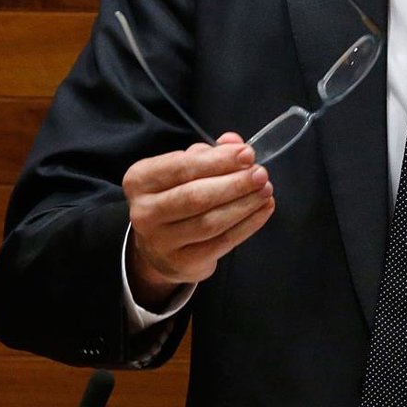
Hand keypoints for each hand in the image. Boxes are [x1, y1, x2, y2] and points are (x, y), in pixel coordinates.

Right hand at [123, 132, 273, 307]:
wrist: (158, 248)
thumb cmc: (174, 198)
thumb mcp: (183, 170)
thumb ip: (208, 153)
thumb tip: (234, 142)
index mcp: (140, 180)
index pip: (181, 167)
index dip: (217, 160)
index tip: (247, 154)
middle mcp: (144, 212)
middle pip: (195, 196)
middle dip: (234, 183)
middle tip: (261, 174)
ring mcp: (161, 242)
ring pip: (210, 222)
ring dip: (244, 204)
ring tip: (266, 190)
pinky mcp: (183, 263)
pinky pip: (221, 242)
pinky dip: (247, 225)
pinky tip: (263, 210)